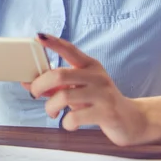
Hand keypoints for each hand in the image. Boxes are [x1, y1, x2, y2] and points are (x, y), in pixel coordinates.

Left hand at [22, 33, 147, 145]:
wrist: (132, 120)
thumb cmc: (98, 101)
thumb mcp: (79, 89)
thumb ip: (56, 86)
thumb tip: (27, 84)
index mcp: (90, 66)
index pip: (70, 49)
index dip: (53, 43)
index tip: (38, 37)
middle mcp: (97, 77)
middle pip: (59, 74)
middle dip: (39, 85)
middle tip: (34, 94)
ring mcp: (103, 95)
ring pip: (63, 96)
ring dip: (50, 107)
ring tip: (51, 112)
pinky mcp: (106, 113)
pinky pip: (75, 117)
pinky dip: (65, 123)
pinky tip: (68, 123)